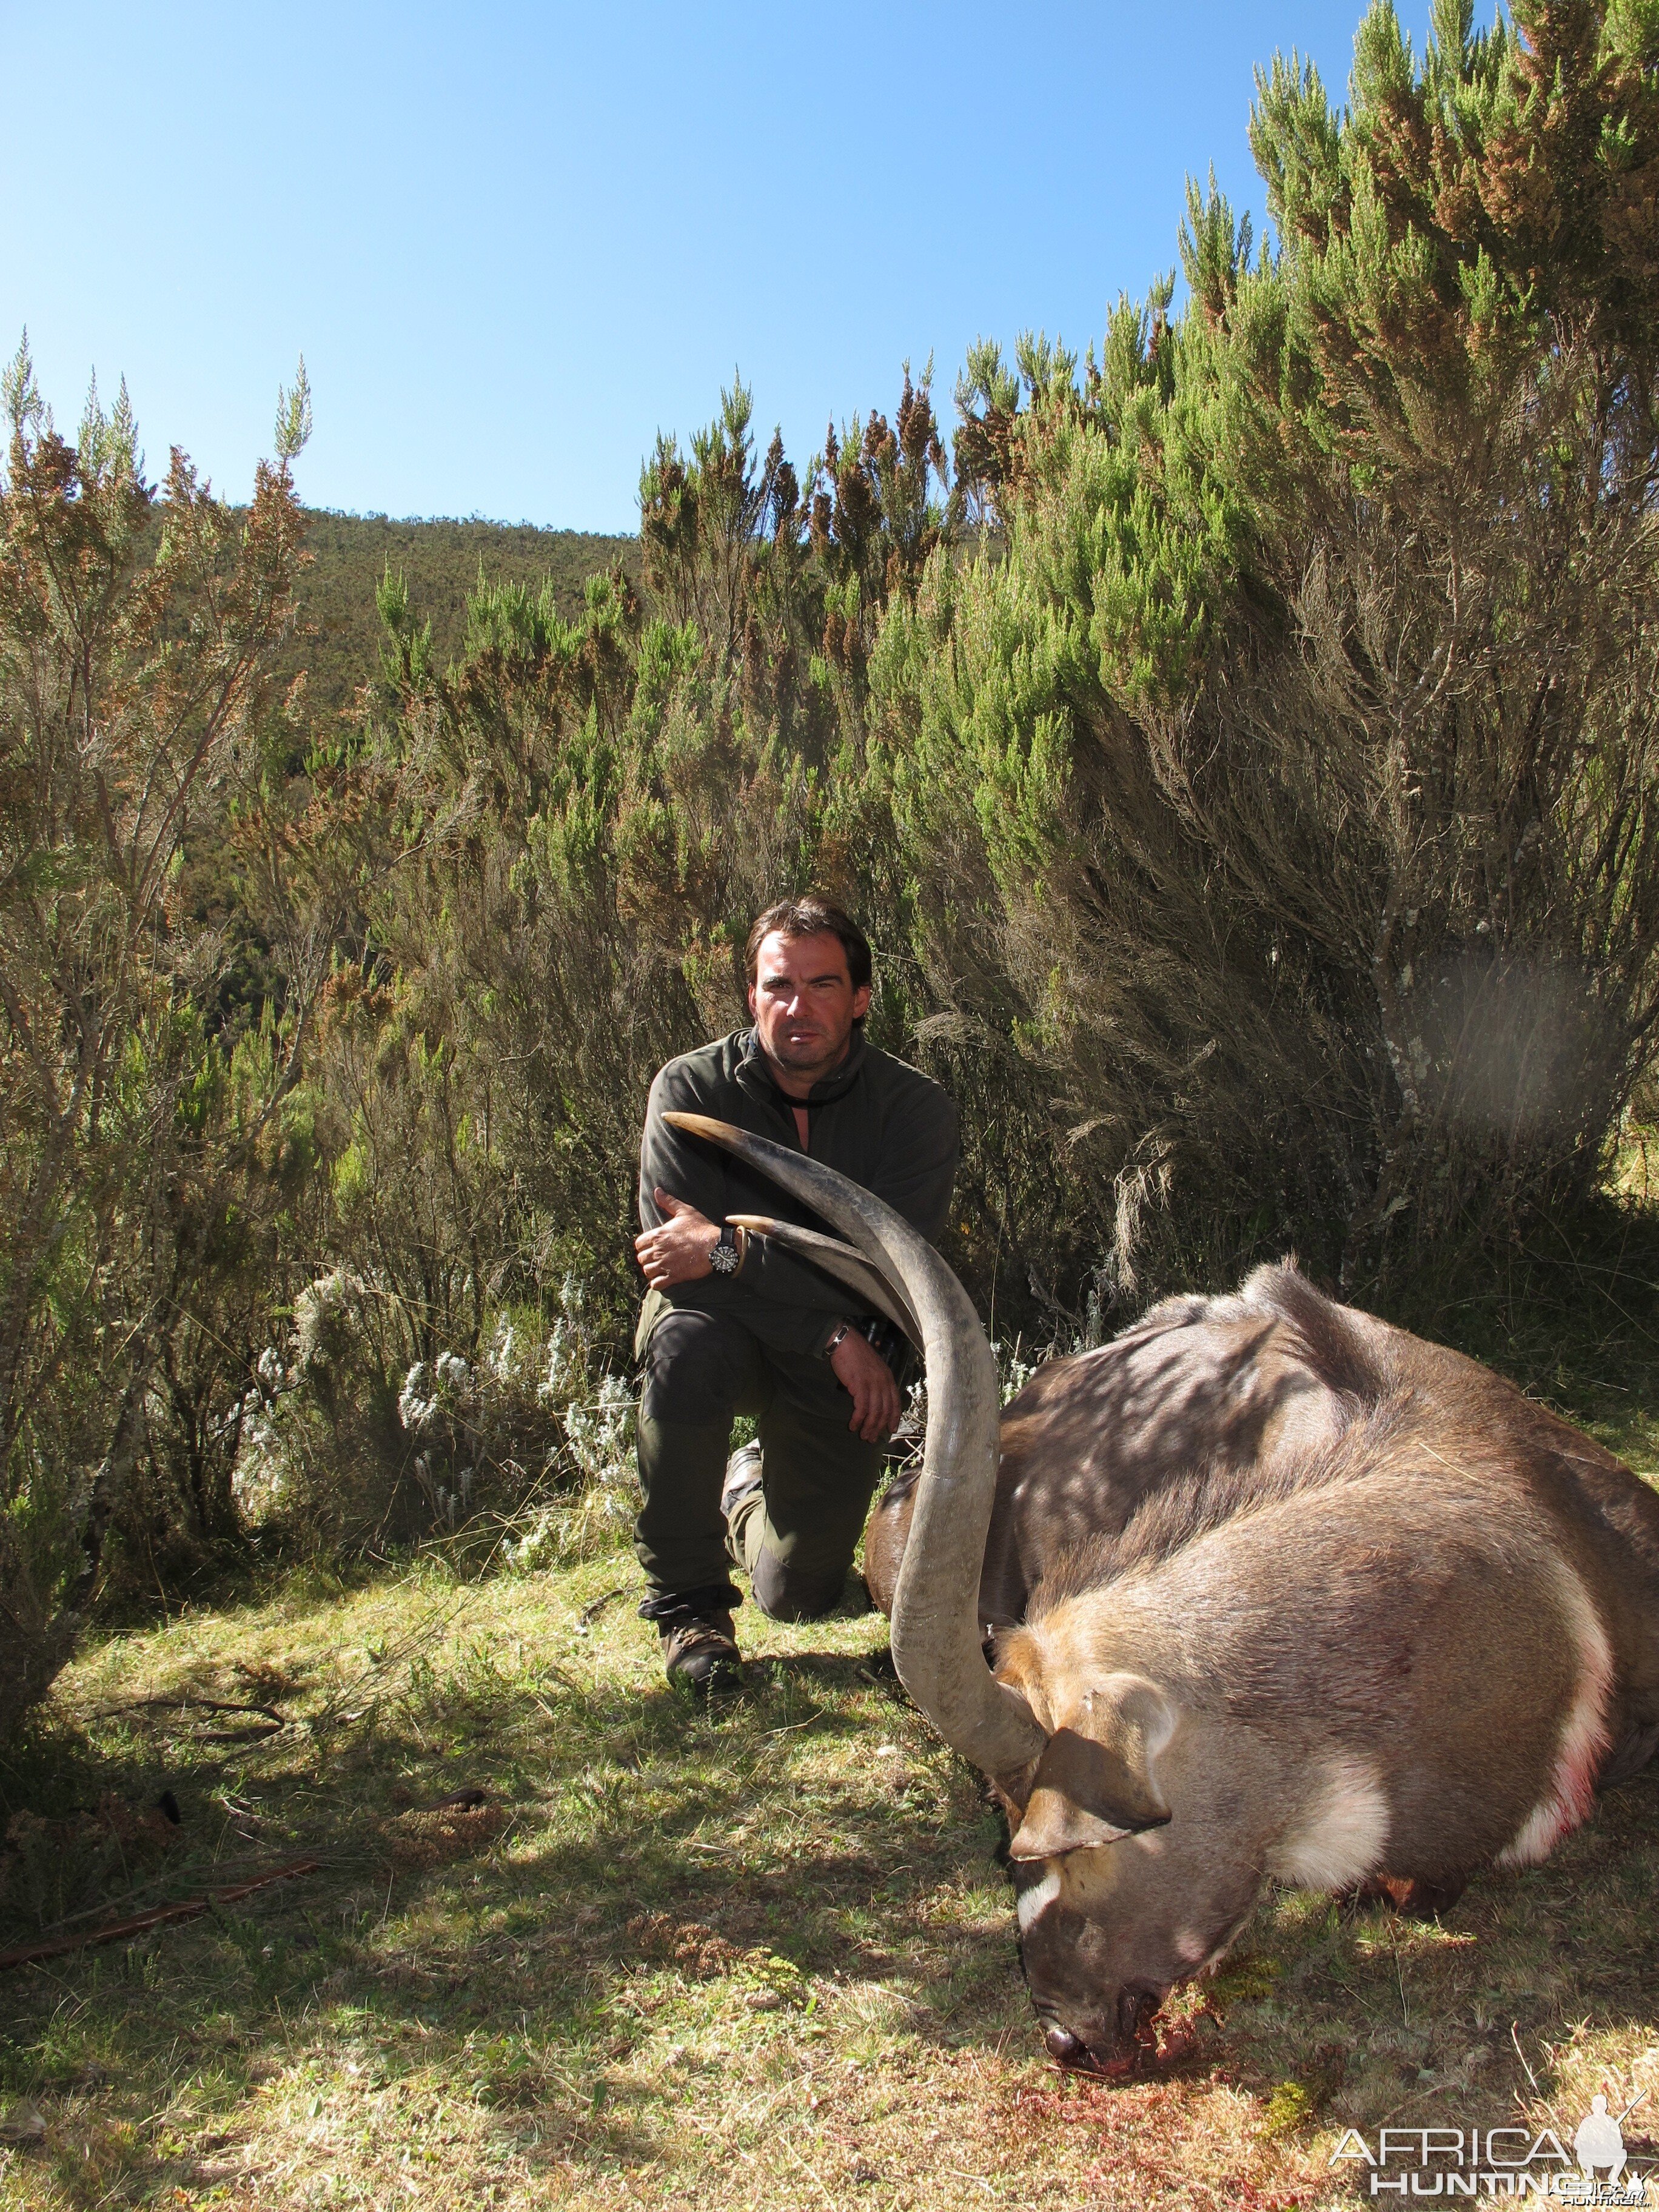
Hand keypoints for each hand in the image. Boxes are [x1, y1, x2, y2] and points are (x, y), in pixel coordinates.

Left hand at [634, 1189, 719, 1287]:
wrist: (715, 1247)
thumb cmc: (701, 1228)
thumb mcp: (685, 1211)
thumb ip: (668, 1202)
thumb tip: (657, 1190)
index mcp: (659, 1235)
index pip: (639, 1244)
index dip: (643, 1246)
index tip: (650, 1247)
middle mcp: (659, 1250)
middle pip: (641, 1259)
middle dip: (647, 1259)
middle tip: (656, 1258)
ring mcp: (665, 1264)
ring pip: (647, 1271)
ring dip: (651, 1271)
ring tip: (659, 1269)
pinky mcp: (674, 1276)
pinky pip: (656, 1284)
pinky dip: (657, 1283)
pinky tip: (663, 1279)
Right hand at [830, 1325, 901, 1442]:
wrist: (846, 1342)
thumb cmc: (856, 1354)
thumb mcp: (874, 1367)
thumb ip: (877, 1381)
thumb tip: (875, 1398)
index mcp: (888, 1378)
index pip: (895, 1402)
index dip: (894, 1418)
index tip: (891, 1430)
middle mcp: (884, 1382)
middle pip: (885, 1411)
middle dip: (879, 1427)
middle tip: (872, 1438)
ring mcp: (873, 1384)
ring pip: (875, 1412)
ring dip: (869, 1427)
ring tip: (863, 1436)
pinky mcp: (860, 1385)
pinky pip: (862, 1408)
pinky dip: (858, 1419)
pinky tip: (853, 1425)